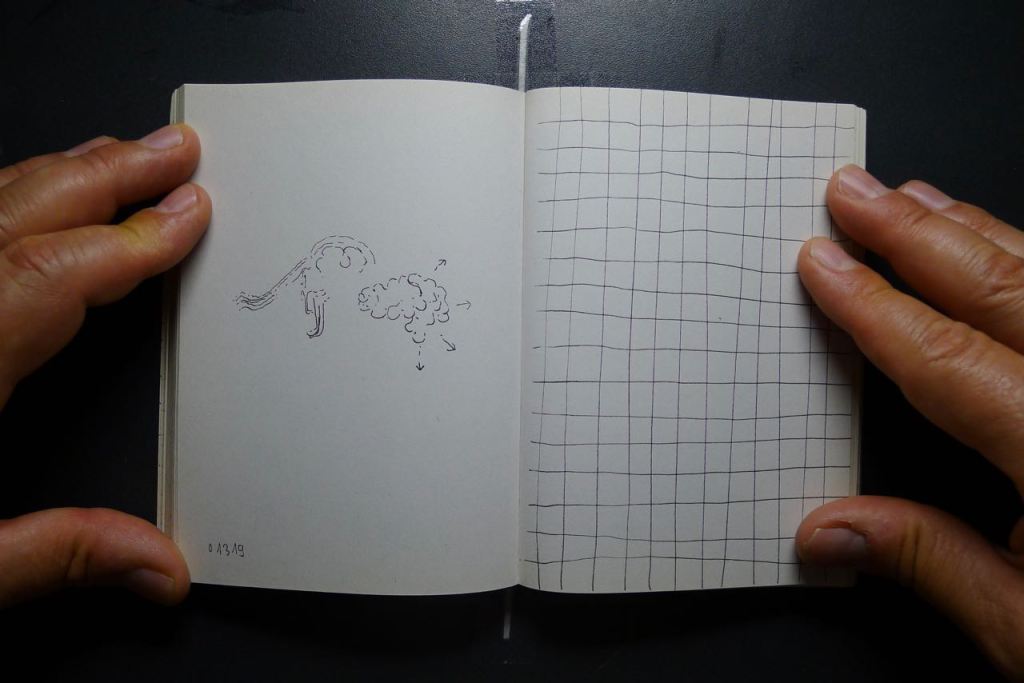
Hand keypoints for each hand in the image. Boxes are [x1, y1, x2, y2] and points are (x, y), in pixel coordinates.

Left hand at [0, 125, 209, 605]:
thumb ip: (55, 552)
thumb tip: (155, 564)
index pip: (45, 278)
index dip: (130, 241)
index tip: (187, 212)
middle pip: (11, 215)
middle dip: (104, 173)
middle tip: (172, 150)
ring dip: (56, 175)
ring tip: (118, 159)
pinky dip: (3, 202)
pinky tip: (26, 201)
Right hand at [795, 165, 1023, 676]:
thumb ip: (932, 564)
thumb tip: (827, 532)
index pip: (950, 361)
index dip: (874, 308)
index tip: (821, 264)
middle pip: (1003, 291)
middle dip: (917, 234)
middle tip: (854, 192)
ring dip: (974, 233)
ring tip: (913, 199)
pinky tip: (1006, 247)